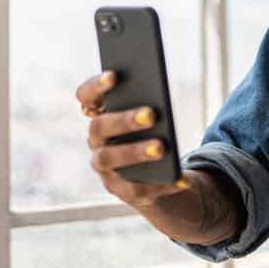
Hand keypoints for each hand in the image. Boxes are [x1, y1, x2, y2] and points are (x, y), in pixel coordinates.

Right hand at [75, 71, 189, 208]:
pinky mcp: (123, 192)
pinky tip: (183, 177)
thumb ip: (150, 103)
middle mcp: (96, 141)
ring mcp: (105, 169)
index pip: (85, 97)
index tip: (114, 75)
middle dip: (124, 120)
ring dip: (136, 152)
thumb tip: (160, 94)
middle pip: (99, 127)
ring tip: (161, 147)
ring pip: (111, 158)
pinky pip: (140, 189)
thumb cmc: (153, 134)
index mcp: (100, 115)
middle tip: (151, 114)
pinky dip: (164, 183)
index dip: (95, 86)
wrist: (156, 177)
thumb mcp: (152, 117)